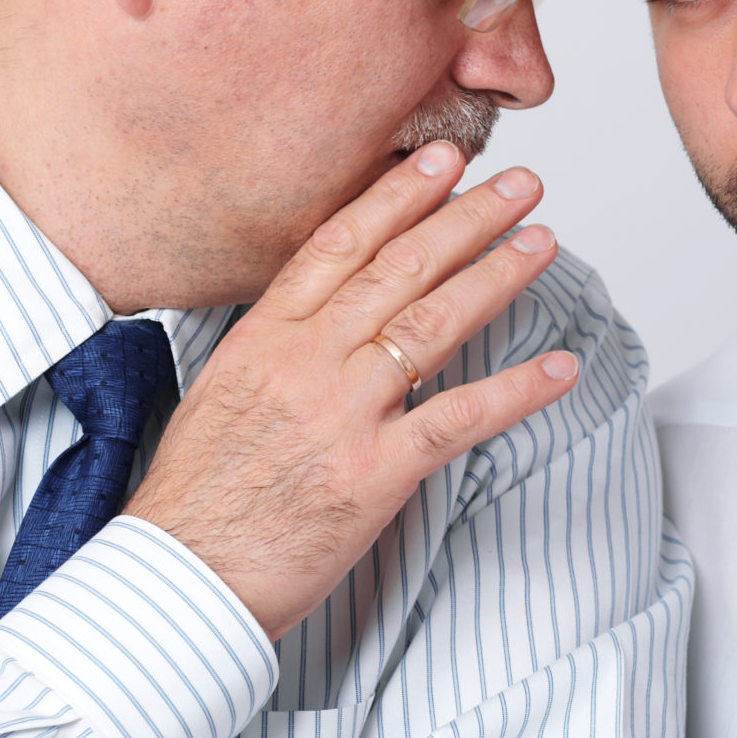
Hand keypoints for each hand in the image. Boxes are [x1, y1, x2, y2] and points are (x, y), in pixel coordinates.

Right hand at [126, 141, 577, 636]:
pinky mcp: (374, 474)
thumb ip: (273, 348)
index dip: (397, 194)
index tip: (441, 160)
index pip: (340, 243)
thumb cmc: (195, 499)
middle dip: (467, 217)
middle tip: (520, 183)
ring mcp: (342, 414)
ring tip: (542, 241)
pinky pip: (458, 418)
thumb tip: (319, 317)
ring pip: (433, 324)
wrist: (178, 577)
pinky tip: (558, 367)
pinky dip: (515, 391)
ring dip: (497, 276)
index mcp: (264, 338)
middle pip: (399, 269)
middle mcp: (306, 362)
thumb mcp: (219, 393)